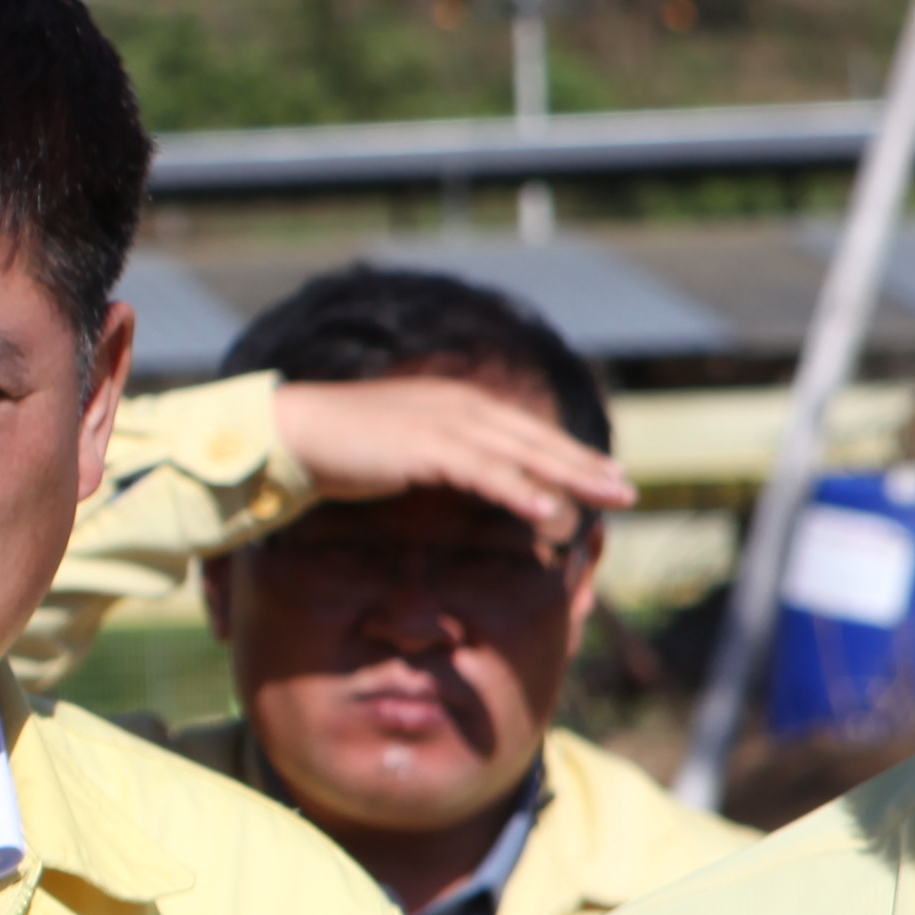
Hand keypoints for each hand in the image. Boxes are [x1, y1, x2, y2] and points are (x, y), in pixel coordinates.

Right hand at [273, 374, 635, 548]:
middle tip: (626, 490)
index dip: (568, 452)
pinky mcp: (425, 446)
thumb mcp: (397, 448)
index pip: (524, 430)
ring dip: (571, 477)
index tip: (604, 473)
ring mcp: (443, 423)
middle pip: (536, 439)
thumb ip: (433, 457)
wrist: (287, 434)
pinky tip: (549, 511)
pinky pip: (486, 472)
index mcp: (453, 402)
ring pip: (522, 454)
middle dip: (585, 465)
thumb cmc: (334, 447)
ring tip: (609, 499)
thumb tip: (456, 481)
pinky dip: (520, 490)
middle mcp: (457, 405)